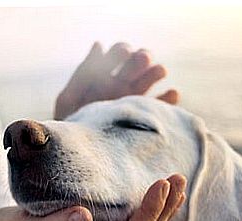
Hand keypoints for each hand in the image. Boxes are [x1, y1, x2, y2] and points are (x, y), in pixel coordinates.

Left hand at [54, 42, 179, 119]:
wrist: (79, 155)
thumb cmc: (69, 127)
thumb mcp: (69, 100)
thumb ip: (83, 74)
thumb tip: (99, 44)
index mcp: (103, 76)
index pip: (118, 54)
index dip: (122, 51)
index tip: (125, 53)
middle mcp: (122, 85)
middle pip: (138, 63)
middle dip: (141, 58)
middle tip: (143, 59)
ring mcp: (135, 100)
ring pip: (151, 79)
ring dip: (156, 72)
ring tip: (159, 71)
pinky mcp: (146, 118)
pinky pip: (162, 106)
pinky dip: (169, 98)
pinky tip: (172, 93)